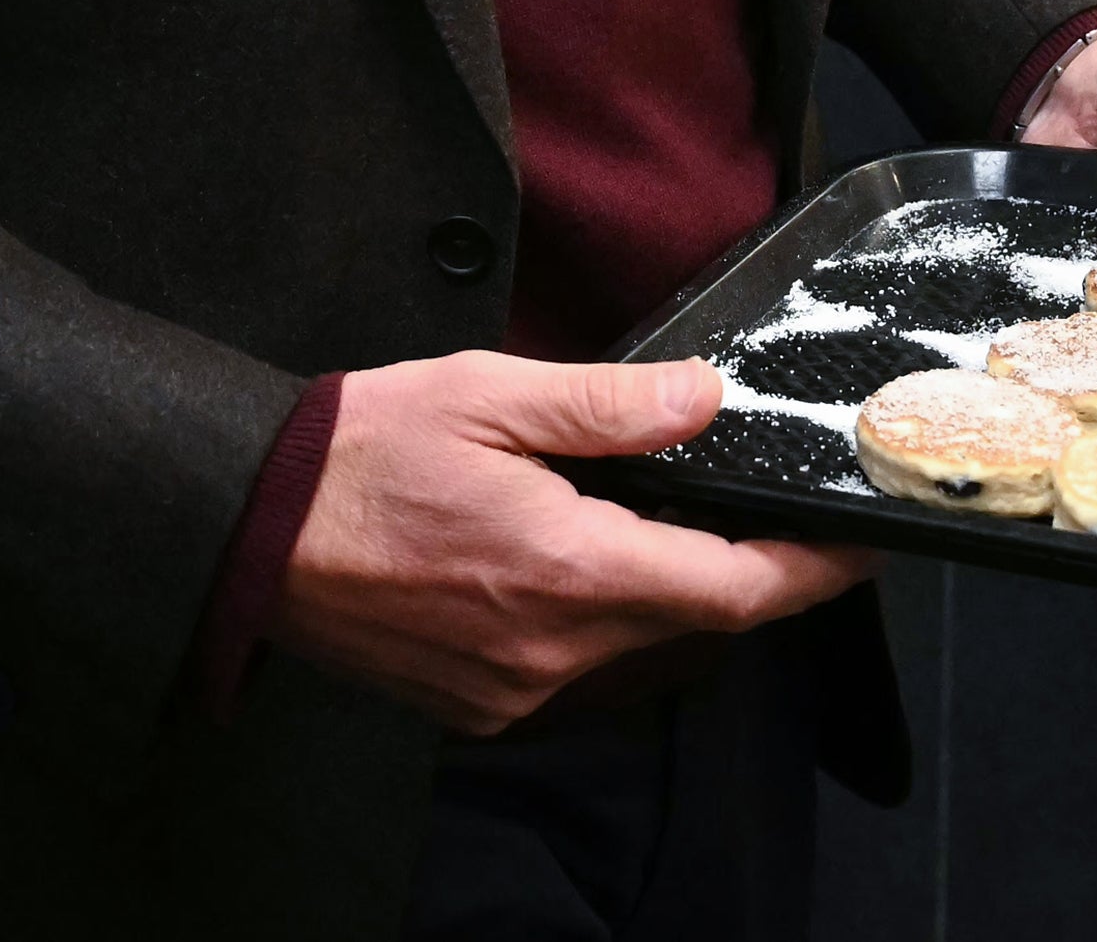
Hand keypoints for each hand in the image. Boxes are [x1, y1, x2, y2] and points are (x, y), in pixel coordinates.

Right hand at [275, 352, 872, 732]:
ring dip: (648, 584)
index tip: (855, 545)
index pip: (734, 591)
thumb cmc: (357, 453)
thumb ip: (608, 404)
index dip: (810, 571)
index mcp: (570, 570)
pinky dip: (584, 611)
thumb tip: (706, 400)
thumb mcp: (489, 394)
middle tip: (745, 500)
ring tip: (632, 510)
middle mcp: (552, 650)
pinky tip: (552, 552)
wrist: (241, 529)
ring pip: (627, 641)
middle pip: (688, 619)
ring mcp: (511, 689)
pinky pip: (565, 662)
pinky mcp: (475, 702)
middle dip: (729, 566)